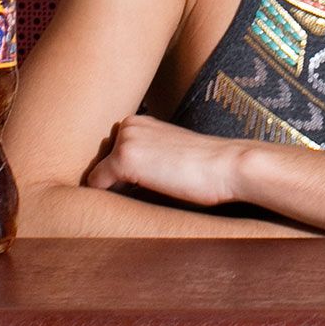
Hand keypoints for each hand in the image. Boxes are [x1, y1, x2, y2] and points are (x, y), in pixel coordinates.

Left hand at [95, 114, 249, 210]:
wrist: (228, 166)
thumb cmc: (206, 168)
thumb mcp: (169, 156)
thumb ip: (144, 162)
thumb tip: (115, 187)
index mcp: (140, 122)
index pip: (110, 153)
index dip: (118, 175)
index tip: (135, 187)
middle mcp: (128, 125)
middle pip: (100, 163)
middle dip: (111, 180)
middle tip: (137, 194)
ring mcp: (124, 141)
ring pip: (98, 174)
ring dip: (110, 189)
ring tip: (139, 198)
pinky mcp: (123, 159)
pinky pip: (96, 185)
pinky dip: (106, 198)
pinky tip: (131, 203)